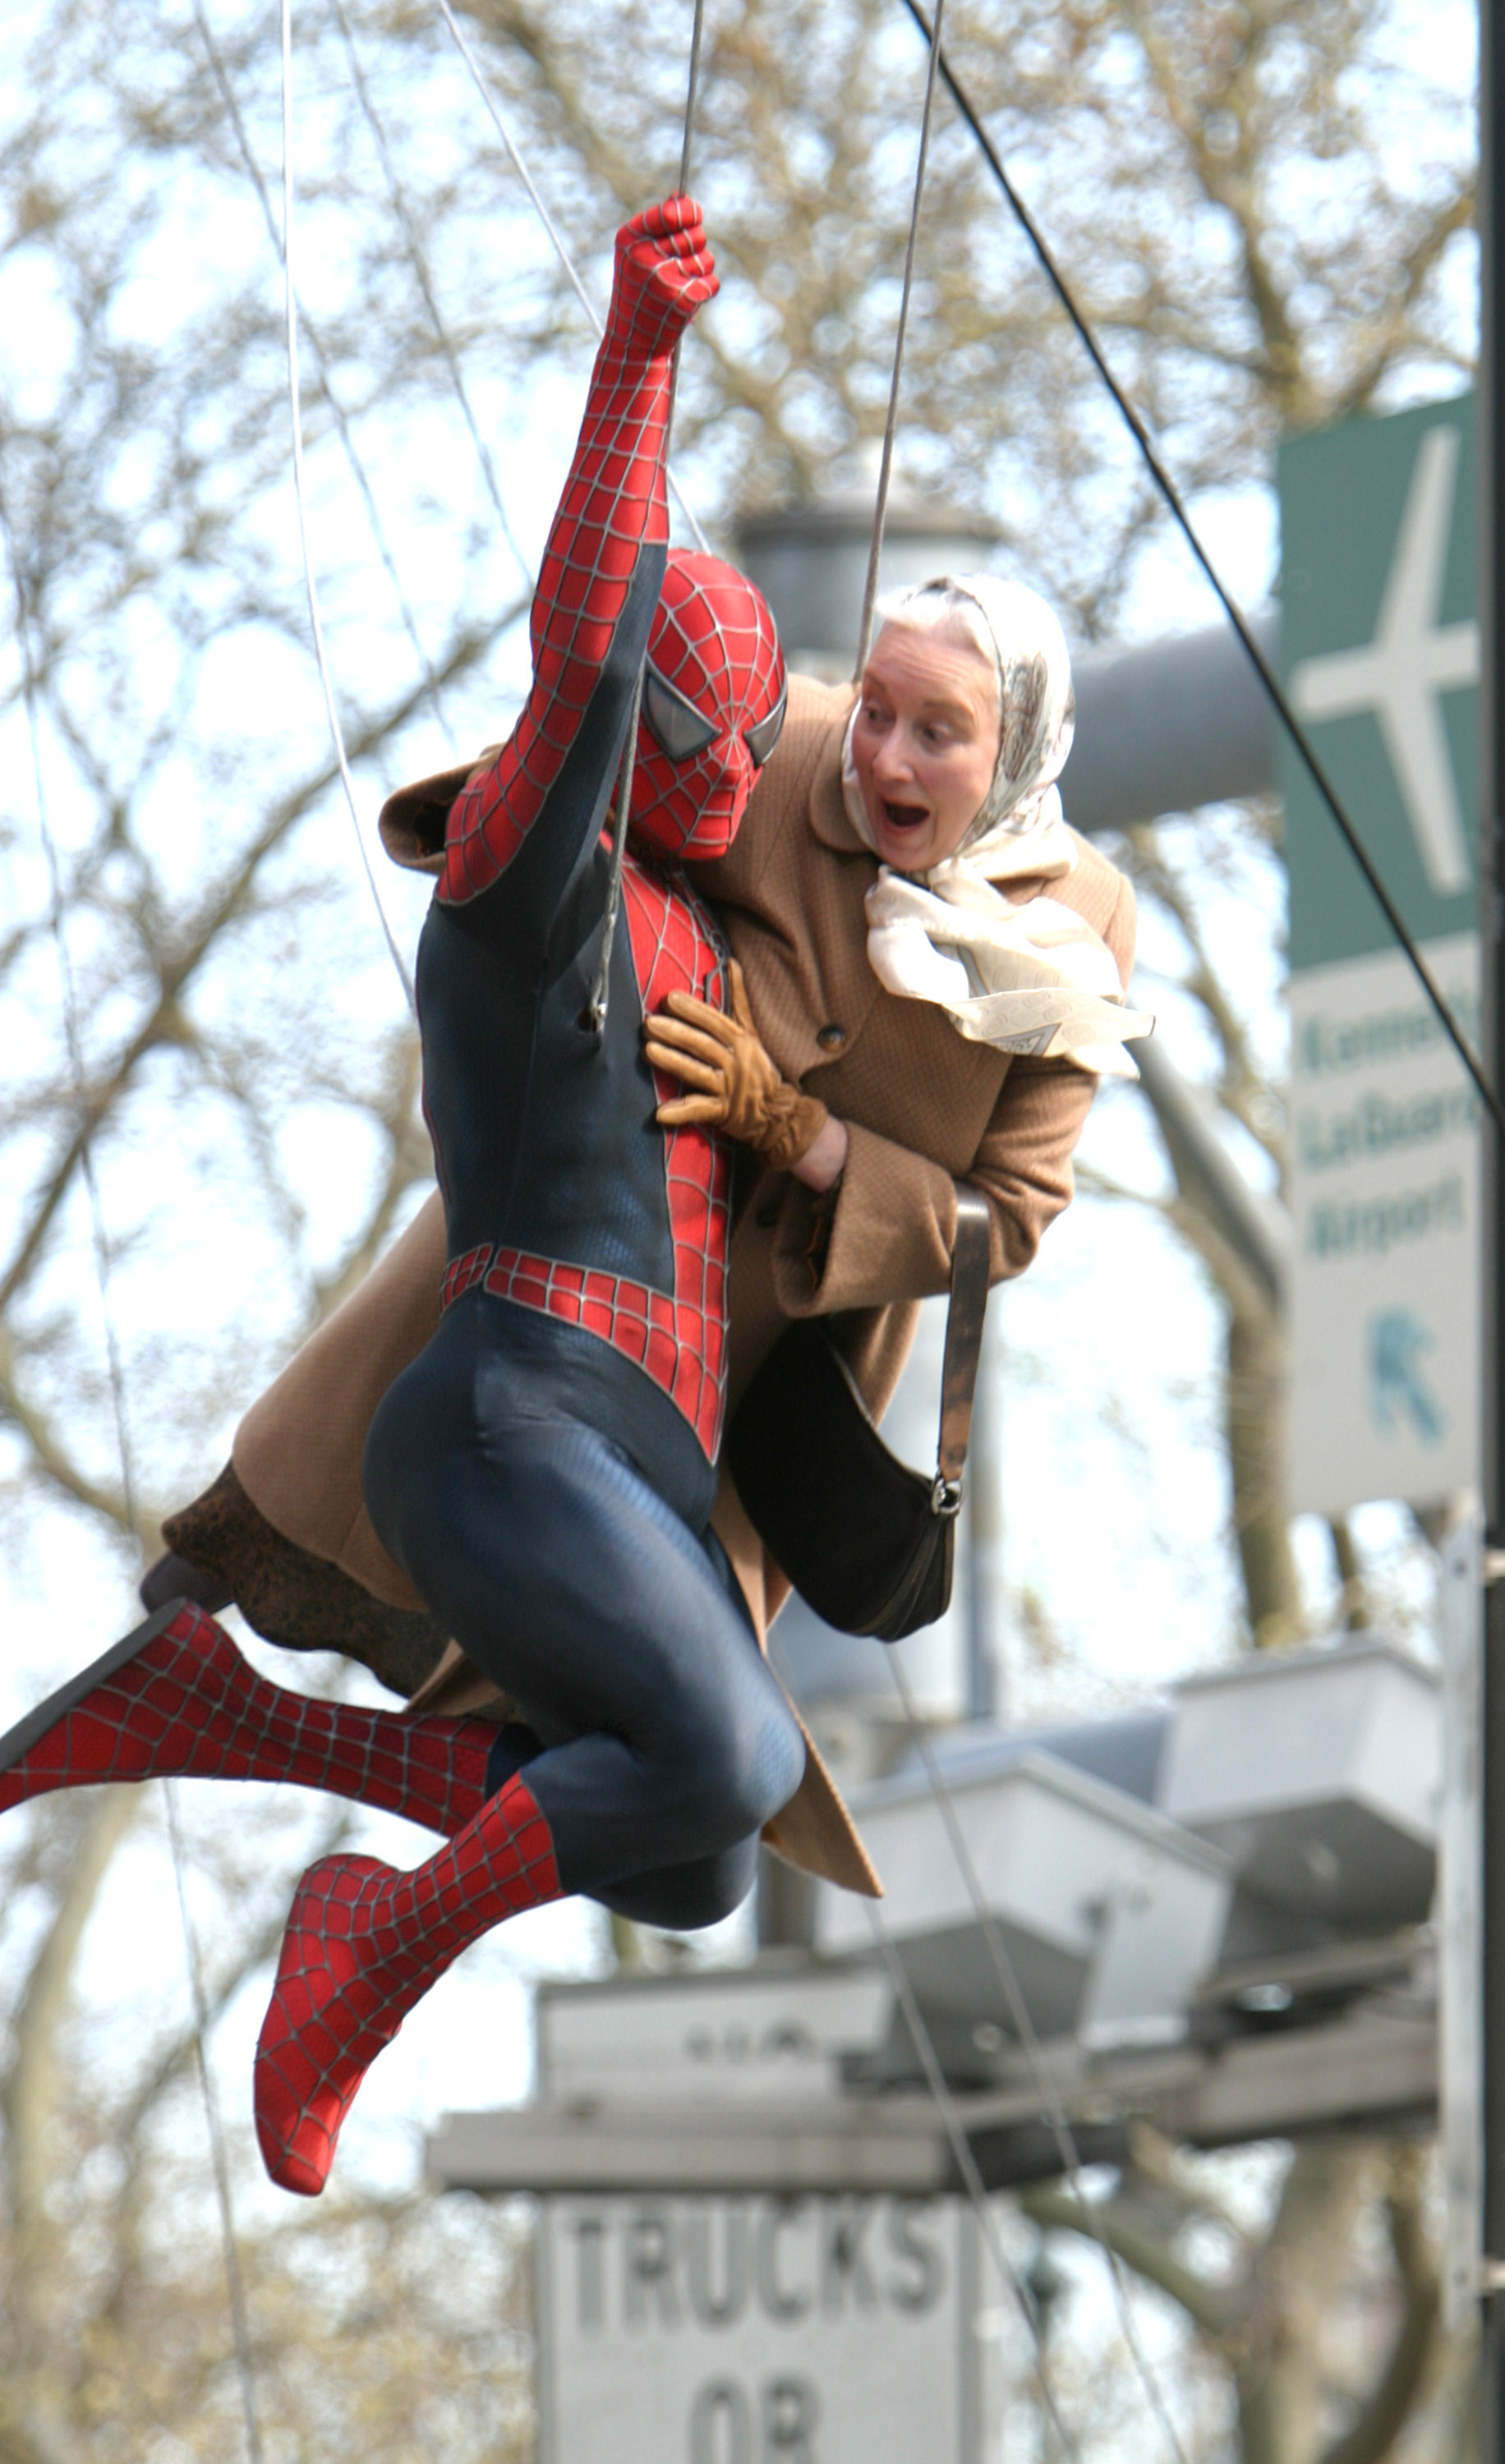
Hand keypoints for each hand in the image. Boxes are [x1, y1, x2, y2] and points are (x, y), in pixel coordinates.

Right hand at [609, 195, 716, 357]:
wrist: (633, 343)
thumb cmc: (638, 294)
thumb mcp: (636, 256)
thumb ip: (656, 228)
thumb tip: (680, 196)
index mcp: (629, 240)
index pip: (672, 212)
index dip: (689, 212)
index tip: (695, 215)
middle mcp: (643, 256)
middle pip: (696, 234)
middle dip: (697, 245)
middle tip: (684, 261)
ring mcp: (663, 278)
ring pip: (706, 259)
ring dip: (701, 270)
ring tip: (681, 285)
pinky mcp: (681, 300)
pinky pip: (712, 282)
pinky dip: (706, 290)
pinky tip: (688, 301)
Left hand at [644, 959, 830, 1174]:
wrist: (778, 1112)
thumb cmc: (758, 1068)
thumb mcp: (751, 1032)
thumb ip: (739, 1000)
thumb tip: (733, 962)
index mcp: (741, 1041)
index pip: (714, 1022)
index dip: (693, 1010)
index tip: (670, 998)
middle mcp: (736, 1062)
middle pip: (703, 1045)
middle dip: (676, 1033)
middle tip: (649, 1023)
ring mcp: (729, 1088)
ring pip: (698, 1073)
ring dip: (673, 1062)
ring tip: (648, 1051)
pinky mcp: (724, 1112)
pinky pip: (701, 1111)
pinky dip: (681, 1112)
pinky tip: (660, 1113)